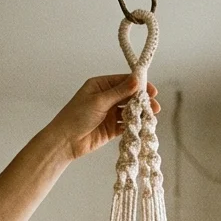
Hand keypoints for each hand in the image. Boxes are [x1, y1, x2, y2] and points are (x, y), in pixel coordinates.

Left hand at [42, 75, 161, 160]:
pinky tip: (142, 126)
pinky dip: (134, 125)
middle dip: (142, 101)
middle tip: (154, 106)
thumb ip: (120, 92)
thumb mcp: (99, 101)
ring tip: (150, 117)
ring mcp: (110, 113)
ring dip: (140, 114)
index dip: (139, 85)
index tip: (152, 91)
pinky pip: (127, 125)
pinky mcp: (112, 128)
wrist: (66, 141)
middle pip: (129, 96)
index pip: (124, 82)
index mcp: (100, 86)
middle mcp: (106, 98)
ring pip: (130, 111)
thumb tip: (137, 80)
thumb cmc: (76, 116)